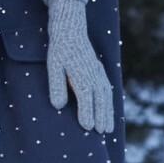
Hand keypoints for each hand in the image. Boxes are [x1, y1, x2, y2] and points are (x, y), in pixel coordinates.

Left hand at [46, 0, 113, 133]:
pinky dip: (110, 102)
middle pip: (100, 100)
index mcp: (81, 74)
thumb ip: (56, 86)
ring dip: (108, 112)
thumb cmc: (59, 49)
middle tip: (102, 133)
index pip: (86, 98)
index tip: (87, 128)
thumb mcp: (53, 66)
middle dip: (102, 117)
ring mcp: (99, 72)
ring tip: (108, 128)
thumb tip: (58, 106)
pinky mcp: (99, 70)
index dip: (87, 114)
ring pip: (107, 96)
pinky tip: (109, 110)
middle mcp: (93, 74)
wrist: (71, 29)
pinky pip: (108, 89)